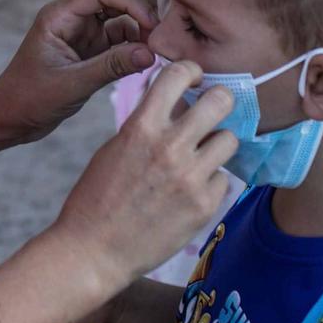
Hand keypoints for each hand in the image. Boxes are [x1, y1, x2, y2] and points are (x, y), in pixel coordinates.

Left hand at [0, 0, 159, 143]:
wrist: (12, 117)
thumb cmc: (30, 100)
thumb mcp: (70, 86)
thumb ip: (110, 67)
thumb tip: (150, 53)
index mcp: (60, 15)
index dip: (131, 0)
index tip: (151, 26)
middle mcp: (74, 14)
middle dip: (140, 1)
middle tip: (156, 33)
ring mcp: (85, 27)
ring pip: (122, 6)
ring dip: (142, 21)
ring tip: (154, 49)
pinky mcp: (94, 44)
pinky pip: (123, 31)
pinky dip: (138, 39)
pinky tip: (145, 57)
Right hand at [52, 60, 234, 296]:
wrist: (93, 251)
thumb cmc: (98, 198)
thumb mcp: (115, 148)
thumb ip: (147, 124)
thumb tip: (178, 104)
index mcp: (142, 126)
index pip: (179, 75)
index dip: (191, 70)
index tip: (195, 78)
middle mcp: (170, 147)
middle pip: (221, 101)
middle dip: (219, 102)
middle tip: (212, 112)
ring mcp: (191, 177)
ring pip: (230, 139)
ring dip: (217, 144)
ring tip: (201, 156)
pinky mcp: (204, 206)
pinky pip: (224, 179)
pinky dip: (211, 183)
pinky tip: (191, 193)